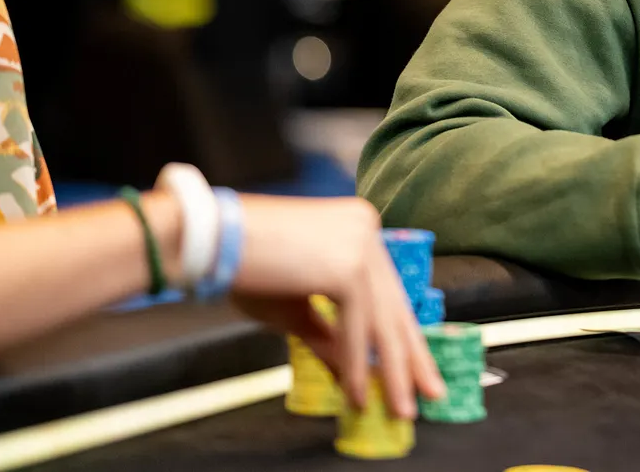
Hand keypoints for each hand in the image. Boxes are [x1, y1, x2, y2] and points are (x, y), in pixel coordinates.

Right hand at [228, 196, 444, 417]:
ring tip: (400, 408)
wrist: (208, 241)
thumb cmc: (244, 269)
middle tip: (430, 394)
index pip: (390, 292)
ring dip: (391, 371)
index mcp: (359, 230)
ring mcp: (360, 245)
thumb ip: (328, 338)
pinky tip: (357, 392)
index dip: (405, 334)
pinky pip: (358, 326)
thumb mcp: (294, 310)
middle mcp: (367, 230)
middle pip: (396, 306)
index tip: (417, 369)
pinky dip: (357, 364)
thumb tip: (350, 376)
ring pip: (383, 320)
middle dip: (412, 357)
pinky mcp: (347, 266)